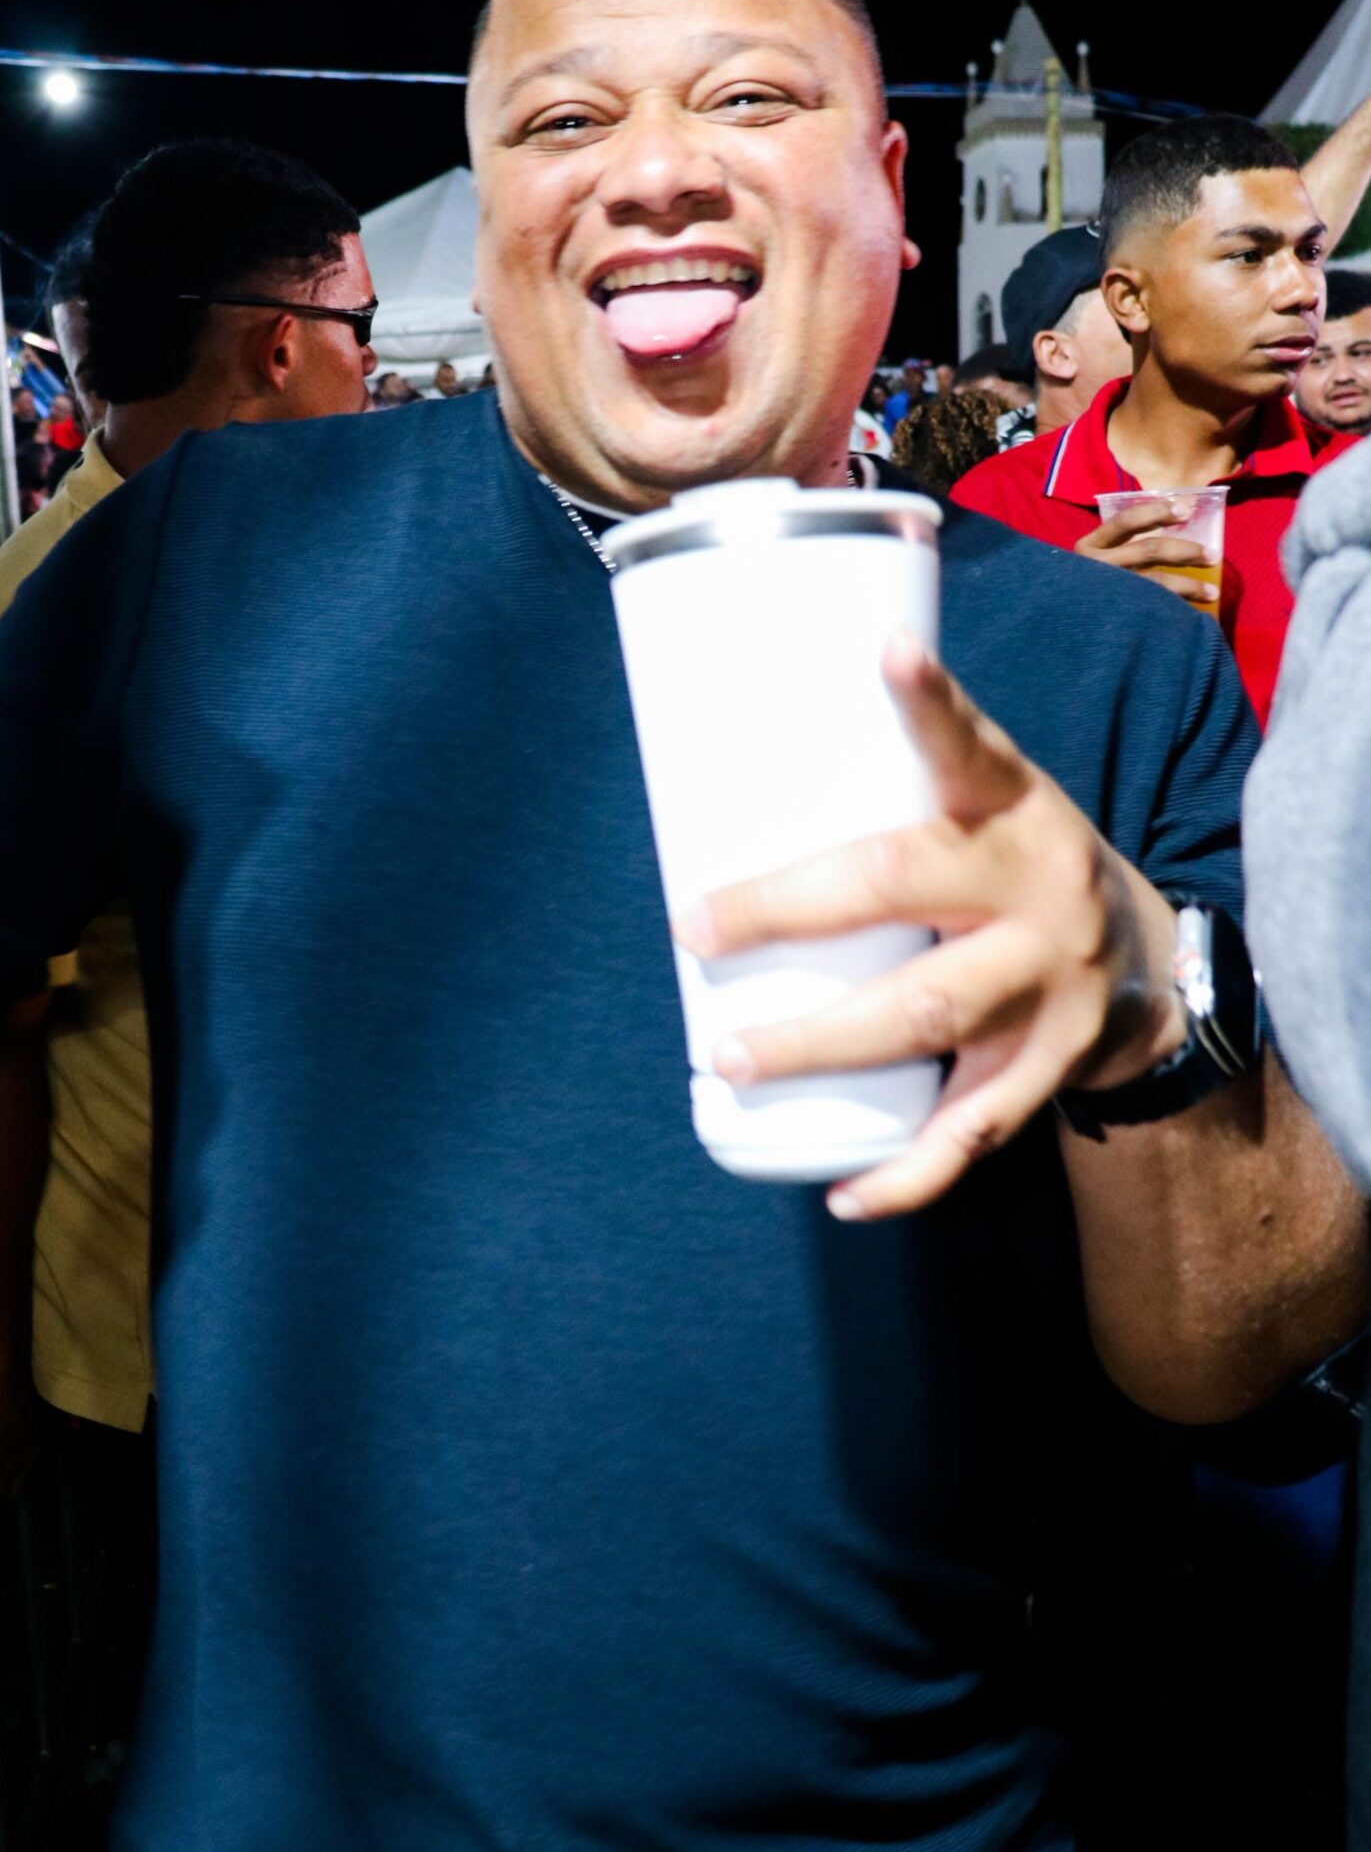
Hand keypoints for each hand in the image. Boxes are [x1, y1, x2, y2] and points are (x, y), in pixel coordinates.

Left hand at [674, 634, 1185, 1219]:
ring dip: (822, 1044)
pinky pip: (975, 1129)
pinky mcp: (1054, 1065)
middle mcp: (1039, 887)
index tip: (891, 656)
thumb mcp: (987, 808)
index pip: (971, 746)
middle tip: (699, 929)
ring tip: (733, 1059)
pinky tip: (846, 1195)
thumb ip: (893, 790)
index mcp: (1014, 806)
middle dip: (793, 909)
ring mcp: (1052, 983)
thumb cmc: (1012, 868)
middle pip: (909, 888)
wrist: (1152, 963)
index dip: (931, 703)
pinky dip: (908, 1174)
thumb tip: (719, 772)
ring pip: (931, 1016)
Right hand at [1073, 499, 1216, 605]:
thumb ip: (1123, 546)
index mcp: (1089, 546)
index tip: (1186, 509)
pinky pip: (1150, 611)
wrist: (1057, 630)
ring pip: (1153, 584)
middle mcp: (1093, 568)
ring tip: (1213, 593)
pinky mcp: (1111, 619)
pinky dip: (1174, 611)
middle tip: (1213, 555)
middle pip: (1147, 550)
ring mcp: (1102, 595)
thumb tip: (1177, 520)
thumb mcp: (1097, 560)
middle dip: (1185, 550)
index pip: (1125, 521)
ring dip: (1188, 586)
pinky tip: (1192, 616)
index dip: (1157, 512)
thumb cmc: (1085, 588)